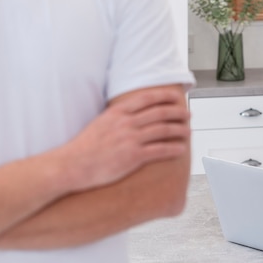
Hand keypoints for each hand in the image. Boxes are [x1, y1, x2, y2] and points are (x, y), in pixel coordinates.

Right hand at [54, 86, 189, 191]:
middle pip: (160, 113)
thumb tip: (131, 112)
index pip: (147, 99)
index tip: (176, 97)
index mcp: (118, 113)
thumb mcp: (100, 122)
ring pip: (163, 130)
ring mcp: (130, 139)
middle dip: (177, 113)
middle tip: (188, 114)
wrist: (74, 165)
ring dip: (179, 130)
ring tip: (188, 132)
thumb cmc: (85, 146)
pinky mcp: (133, 156)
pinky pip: (160, 150)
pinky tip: (181, 149)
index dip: (165, 97)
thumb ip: (117, 116)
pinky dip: (173, 148)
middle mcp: (126, 123)